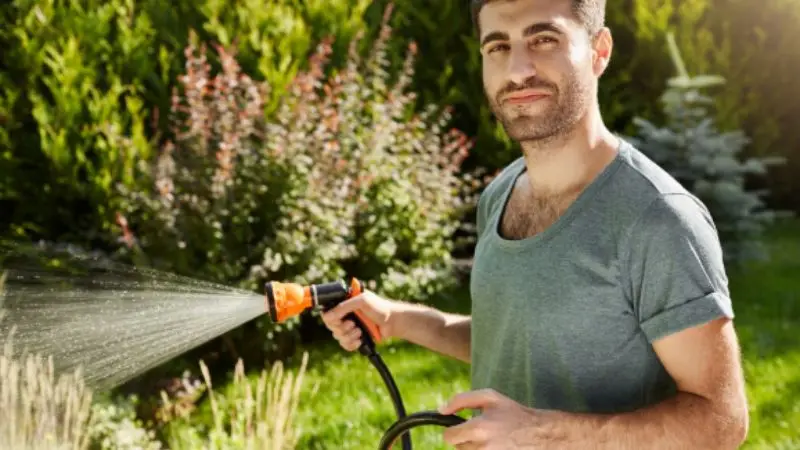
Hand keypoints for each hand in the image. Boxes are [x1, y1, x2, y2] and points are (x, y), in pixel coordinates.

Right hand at [320, 290, 398, 350]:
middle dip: (341, 328)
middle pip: (331, 326)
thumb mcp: (362, 301)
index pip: (327, 312)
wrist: (392, 322)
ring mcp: (349, 327)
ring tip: (359, 331)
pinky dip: (351, 344)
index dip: (331, 318)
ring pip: (338, 336)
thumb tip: (327, 316)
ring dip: (349, 335)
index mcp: (345, 303)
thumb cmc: (380, 308)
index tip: (339, 320)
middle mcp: (345, 315)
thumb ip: (344, 307)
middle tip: (352, 324)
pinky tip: (360, 340)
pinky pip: (345, 345)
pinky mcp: (354, 337)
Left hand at [438, 389, 557, 448]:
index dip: (454, 432)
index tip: (463, 429)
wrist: (541, 434)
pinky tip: (497, 448)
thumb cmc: (514, 413)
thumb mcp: (490, 397)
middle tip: (483, 434)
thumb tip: (441, 410)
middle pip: (458, 448)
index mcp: (478, 428)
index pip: (449, 437)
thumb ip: (461, 399)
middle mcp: (482, 447)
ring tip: (492, 442)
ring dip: (475, 449)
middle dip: (466, 441)